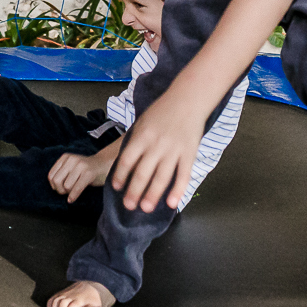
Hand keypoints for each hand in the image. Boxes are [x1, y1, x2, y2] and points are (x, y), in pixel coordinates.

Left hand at [48, 152, 110, 202]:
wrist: (105, 165)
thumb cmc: (86, 169)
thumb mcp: (71, 167)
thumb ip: (61, 173)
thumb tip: (53, 188)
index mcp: (65, 157)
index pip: (51, 176)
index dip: (54, 186)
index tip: (61, 188)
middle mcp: (72, 159)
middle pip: (56, 181)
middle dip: (60, 190)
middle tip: (67, 192)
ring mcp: (81, 165)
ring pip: (66, 186)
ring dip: (68, 193)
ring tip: (74, 191)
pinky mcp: (89, 173)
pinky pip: (76, 188)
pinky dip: (73, 196)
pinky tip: (72, 200)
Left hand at [110, 97, 202, 212]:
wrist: (188, 99)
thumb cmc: (163, 110)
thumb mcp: (143, 121)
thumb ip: (136, 141)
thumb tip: (125, 163)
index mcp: (142, 136)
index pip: (127, 160)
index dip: (120, 175)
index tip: (116, 187)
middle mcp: (156, 145)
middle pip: (142, 173)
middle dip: (134, 192)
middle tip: (128, 206)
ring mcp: (174, 150)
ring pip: (161, 178)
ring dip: (152, 195)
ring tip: (145, 208)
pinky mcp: (189, 154)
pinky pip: (183, 175)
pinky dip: (177, 190)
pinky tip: (171, 203)